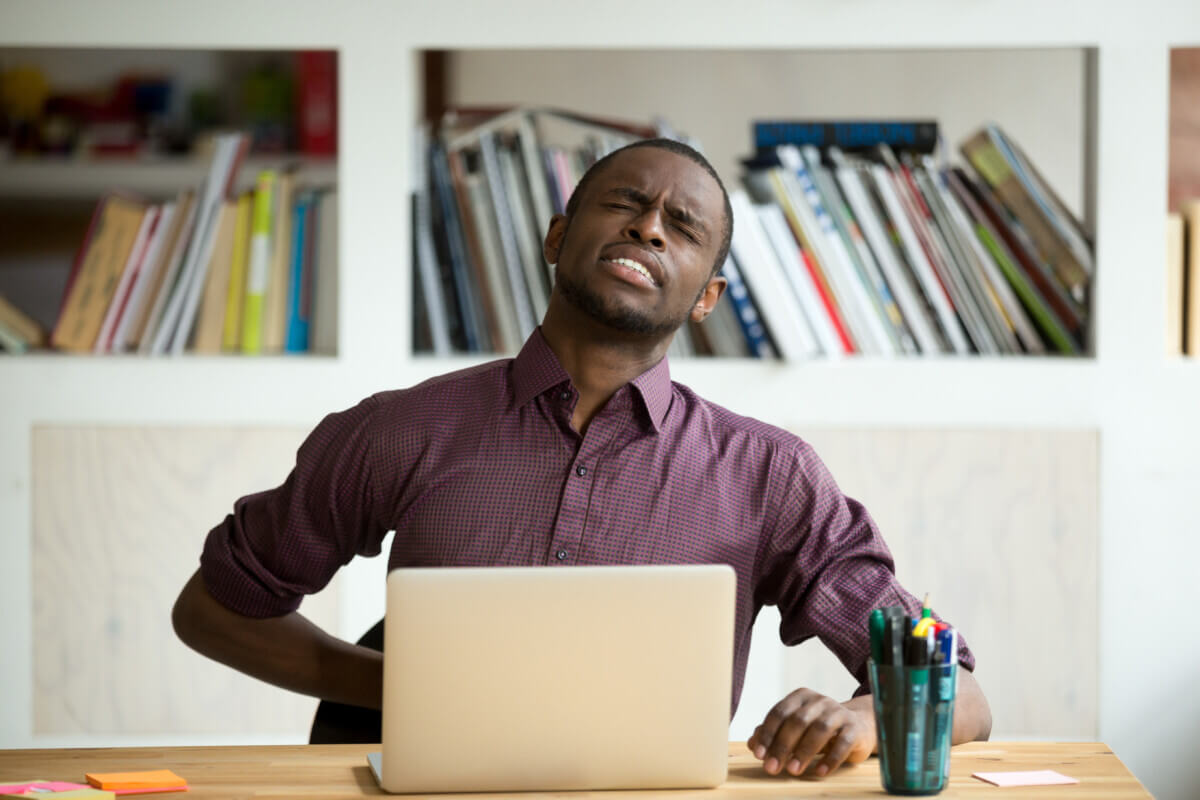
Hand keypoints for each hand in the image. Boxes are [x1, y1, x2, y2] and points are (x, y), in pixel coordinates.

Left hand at [747, 688, 874, 778]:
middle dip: (782, 746)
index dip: (767, 734)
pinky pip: (843, 743)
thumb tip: (752, 744)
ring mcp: (838, 712)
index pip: (779, 713)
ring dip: (804, 752)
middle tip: (772, 768)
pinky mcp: (855, 728)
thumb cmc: (819, 729)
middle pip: (797, 721)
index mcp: (800, 697)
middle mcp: (819, 701)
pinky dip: (830, 759)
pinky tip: (819, 772)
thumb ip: (774, 733)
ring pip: (819, 730)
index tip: (758, 754)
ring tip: (793, 771)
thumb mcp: (796, 728)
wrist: (858, 727)